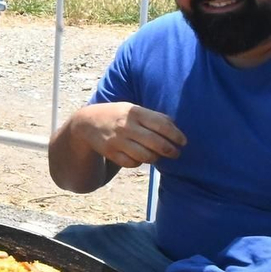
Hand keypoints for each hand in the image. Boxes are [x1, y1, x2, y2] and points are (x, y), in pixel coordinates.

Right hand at [70, 101, 185, 168]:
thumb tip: (175, 126)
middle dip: (170, 150)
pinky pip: (132, 163)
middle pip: (156, 143)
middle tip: (175, 153)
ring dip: (155, 158)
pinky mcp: (110, 152)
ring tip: (158, 156)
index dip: (176, 135)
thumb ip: (153, 116)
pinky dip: (139, 162)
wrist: (87, 122)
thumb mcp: (133, 109)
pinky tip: (140, 158)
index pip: (162, 125)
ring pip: (145, 156)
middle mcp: (127, 126)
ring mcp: (118, 140)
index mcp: (135, 112)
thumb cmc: (117, 115)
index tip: (183, 142)